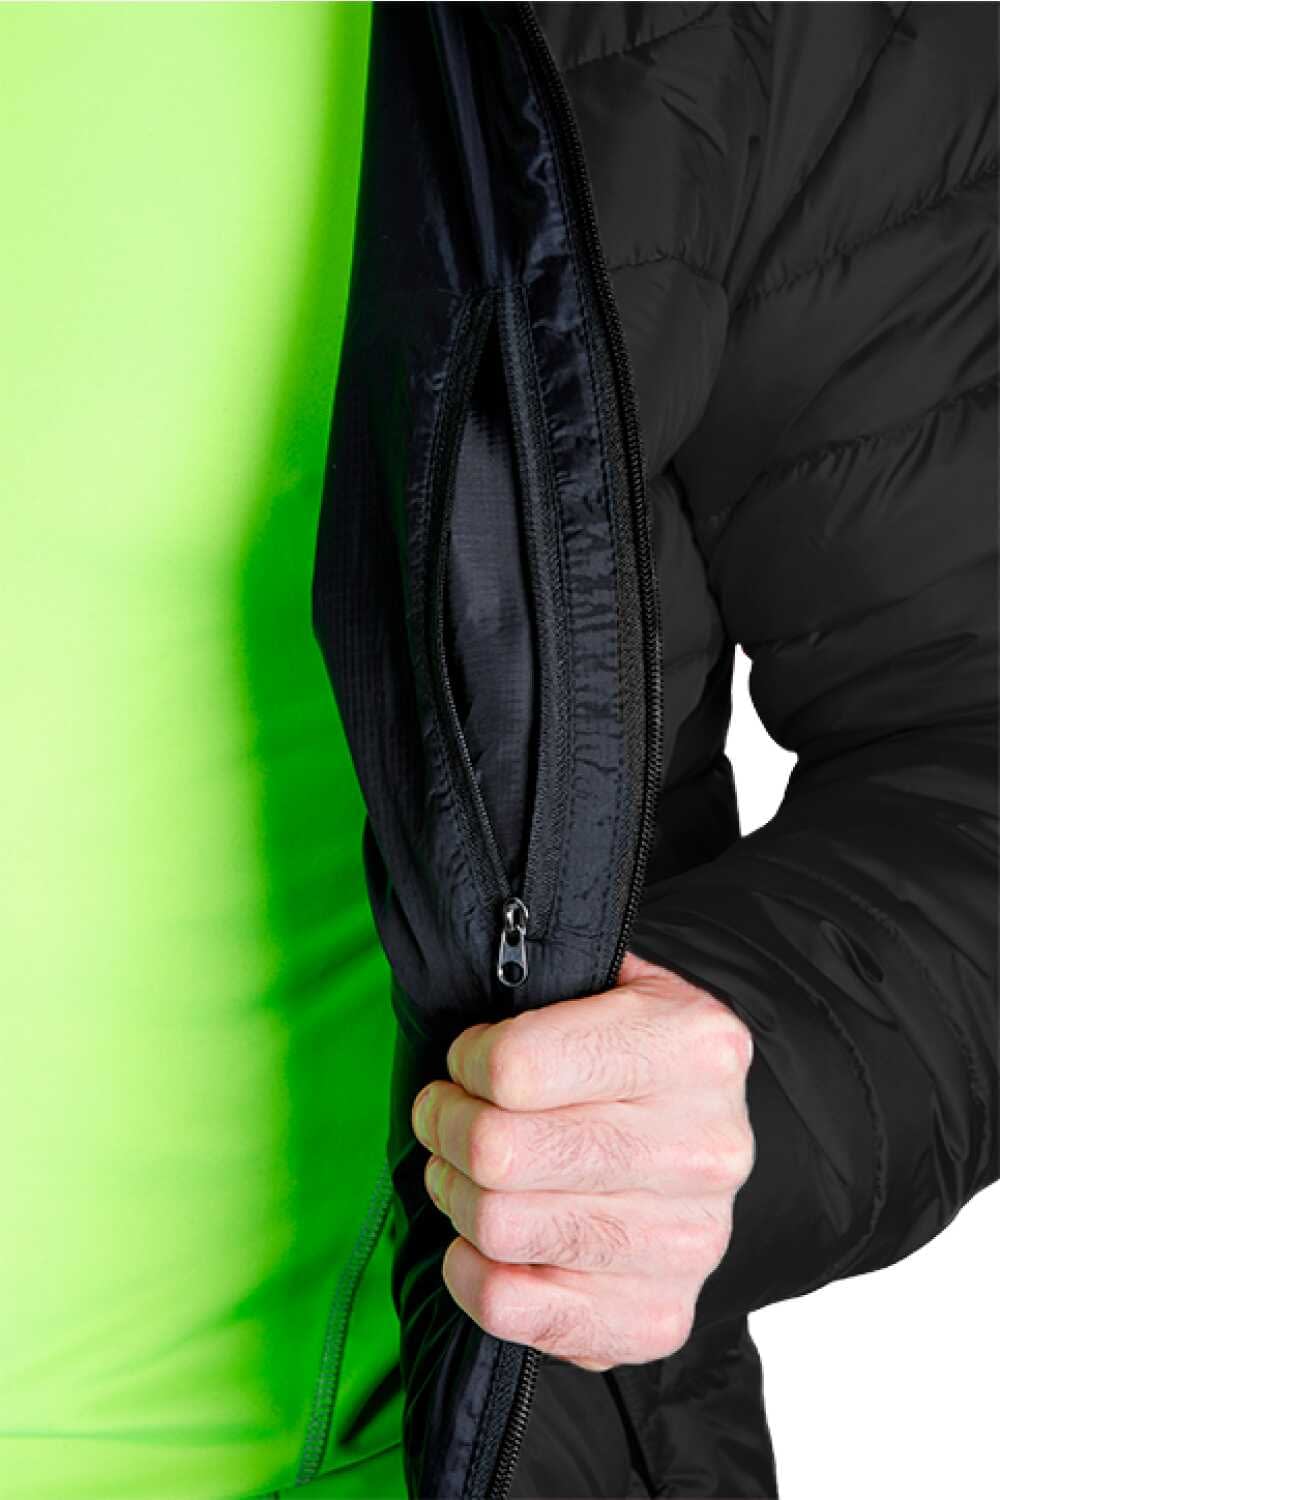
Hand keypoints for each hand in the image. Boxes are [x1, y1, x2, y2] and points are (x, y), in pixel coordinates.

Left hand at [410, 951, 755, 1371]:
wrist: (705, 1146)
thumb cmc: (637, 1059)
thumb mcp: (617, 987)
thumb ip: (554, 980)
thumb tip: (468, 971)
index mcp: (700, 1047)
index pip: (516, 1066)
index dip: (466, 1061)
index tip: (469, 1060)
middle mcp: (707, 1149)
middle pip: (500, 1151)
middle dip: (447, 1127)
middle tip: (443, 1115)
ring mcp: (689, 1242)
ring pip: (499, 1227)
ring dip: (455, 1194)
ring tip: (463, 1172)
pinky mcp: (658, 1318)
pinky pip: (511, 1306)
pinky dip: (471, 1273)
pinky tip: (482, 1242)